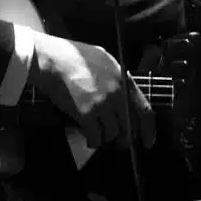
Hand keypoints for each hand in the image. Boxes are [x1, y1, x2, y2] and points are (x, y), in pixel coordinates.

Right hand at [27, 32, 154, 148]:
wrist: (52, 59)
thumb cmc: (75, 56)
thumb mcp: (105, 60)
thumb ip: (118, 78)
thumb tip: (124, 95)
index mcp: (124, 80)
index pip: (145, 110)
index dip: (148, 130)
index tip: (147, 142)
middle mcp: (117, 94)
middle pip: (129, 127)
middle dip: (125, 140)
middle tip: (118, 144)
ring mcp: (102, 104)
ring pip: (112, 134)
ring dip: (106, 140)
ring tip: (98, 137)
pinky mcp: (86, 113)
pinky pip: (96, 137)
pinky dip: (93, 141)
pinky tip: (89, 139)